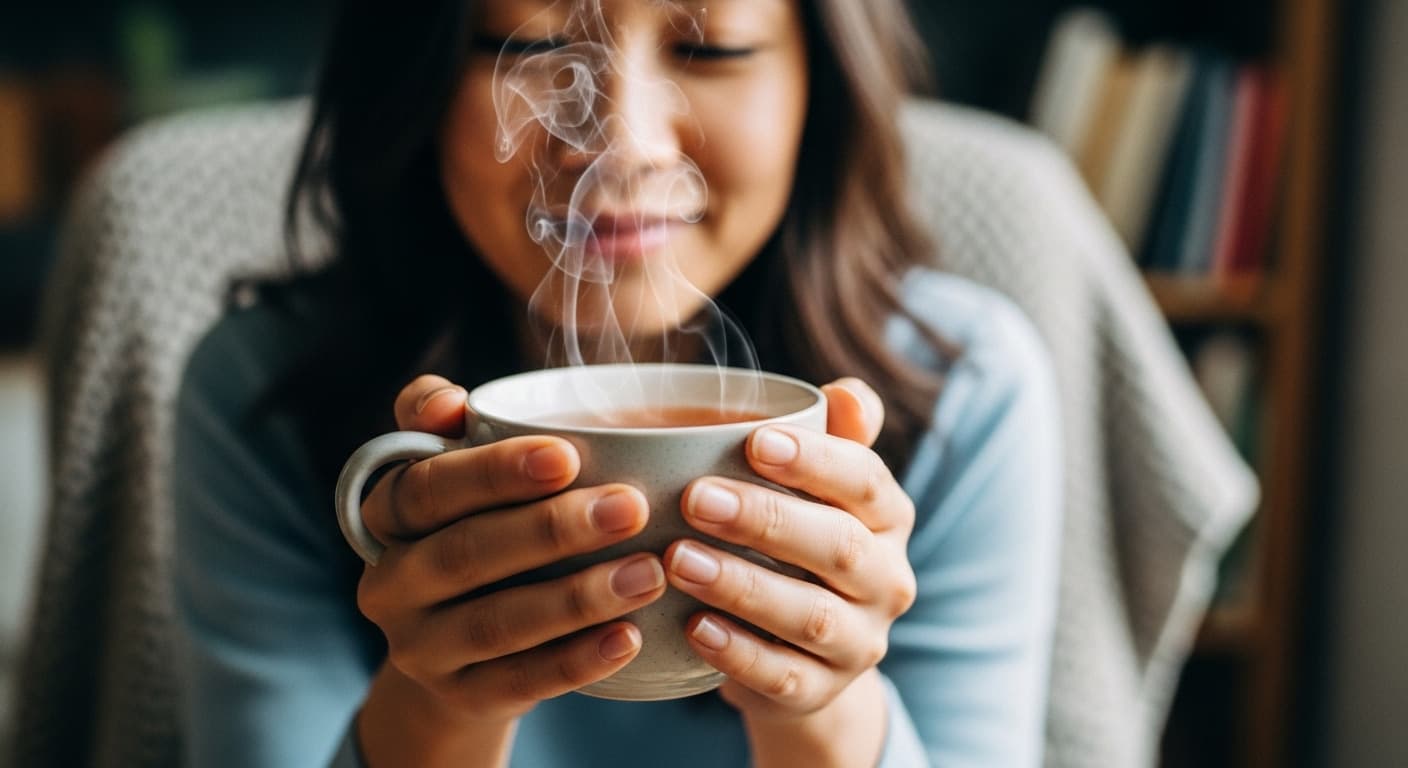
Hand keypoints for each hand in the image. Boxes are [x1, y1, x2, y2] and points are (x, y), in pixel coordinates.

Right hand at [355, 375, 666, 725]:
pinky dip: (578, 660)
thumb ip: (440, 417)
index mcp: (384, 517)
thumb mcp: (452, 470)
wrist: (455, 645)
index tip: (568, 455)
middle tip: (631, 507)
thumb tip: (451, 404)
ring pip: (497, 623)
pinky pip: (521, 681)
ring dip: (577, 597)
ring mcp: (421, 650)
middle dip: (551, 530)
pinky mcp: (463, 697)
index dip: (493, 472)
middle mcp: (389, 585)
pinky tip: (630, 636)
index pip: (426, 488)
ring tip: (648, 572)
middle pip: (465, 556)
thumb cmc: (471, 526)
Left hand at [663, 378, 915, 759]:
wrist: (800, 652)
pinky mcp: (823, 693)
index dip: (814, 460)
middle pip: (839, 546)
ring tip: (678, 560)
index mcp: (887, 518)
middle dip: (766, 520)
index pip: (864, 481)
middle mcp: (887, 580)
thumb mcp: (814, 490)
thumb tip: (845, 393)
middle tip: (695, 498)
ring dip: (744, 587)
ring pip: (812, 617)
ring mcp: (861, 643)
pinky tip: (692, 628)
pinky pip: (785, 677)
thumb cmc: (796, 544)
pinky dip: (739, 654)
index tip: (752, 440)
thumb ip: (830, 437)